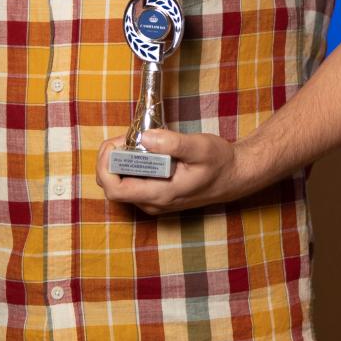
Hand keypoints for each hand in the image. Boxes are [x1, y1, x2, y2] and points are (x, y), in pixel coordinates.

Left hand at [95, 130, 246, 215]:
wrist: (234, 177)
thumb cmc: (220, 163)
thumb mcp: (200, 147)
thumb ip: (172, 143)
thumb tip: (144, 137)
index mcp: (159, 195)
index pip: (114, 189)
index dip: (106, 165)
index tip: (116, 143)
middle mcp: (152, 203)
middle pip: (112, 186)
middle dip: (111, 159)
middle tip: (127, 136)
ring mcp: (153, 202)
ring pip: (120, 183)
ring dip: (120, 160)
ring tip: (137, 140)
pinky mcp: (156, 196)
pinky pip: (132, 182)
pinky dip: (131, 164)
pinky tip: (145, 149)